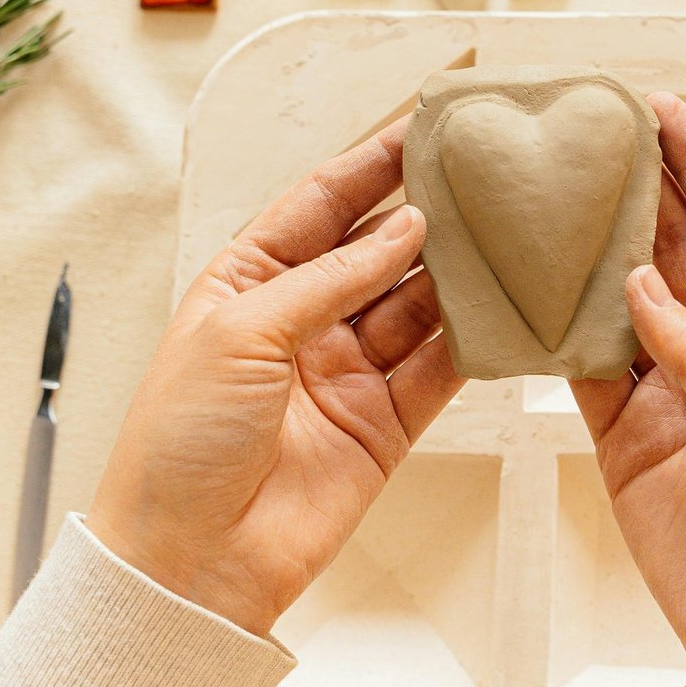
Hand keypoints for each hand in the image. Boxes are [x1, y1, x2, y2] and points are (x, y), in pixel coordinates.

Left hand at [88, 121, 462, 635]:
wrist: (187, 562)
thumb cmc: (177, 444)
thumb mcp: (241, 332)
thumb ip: (330, 278)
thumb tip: (404, 228)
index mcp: (247, 282)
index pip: (321, 201)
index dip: (373, 160)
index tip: (426, 124)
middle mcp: (301, 321)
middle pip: (378, 247)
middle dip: (430, 210)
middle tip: (485, 173)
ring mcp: (346, 372)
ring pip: (418, 303)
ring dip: (459, 271)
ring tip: (507, 231)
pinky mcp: (385, 424)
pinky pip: (441, 369)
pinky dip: (475, 340)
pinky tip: (505, 309)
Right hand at [572, 94, 685, 681]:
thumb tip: (640, 290)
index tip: (666, 115)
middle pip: (685, 254)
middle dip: (645, 195)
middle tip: (596, 139)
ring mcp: (680, 398)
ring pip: (629, 306)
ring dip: (596, 254)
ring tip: (555, 195)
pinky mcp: (631, 444)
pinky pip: (589, 374)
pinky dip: (561, 334)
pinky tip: (534, 287)